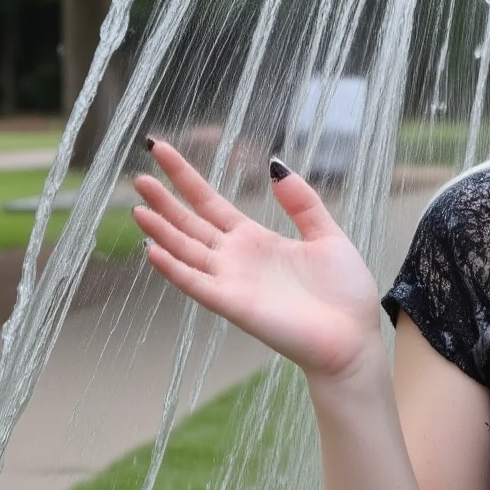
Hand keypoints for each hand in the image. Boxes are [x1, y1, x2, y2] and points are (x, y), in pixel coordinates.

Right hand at [133, 140, 381, 381]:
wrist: (352, 337)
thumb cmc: (343, 292)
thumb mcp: (327, 235)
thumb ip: (302, 203)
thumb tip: (276, 166)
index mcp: (256, 239)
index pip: (211, 203)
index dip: (186, 179)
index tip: (163, 152)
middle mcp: (236, 258)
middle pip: (190, 224)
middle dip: (164, 201)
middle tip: (137, 177)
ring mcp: (231, 281)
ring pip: (186, 250)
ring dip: (161, 231)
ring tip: (137, 208)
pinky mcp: (233, 304)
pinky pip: (196, 284)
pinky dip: (174, 268)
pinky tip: (152, 250)